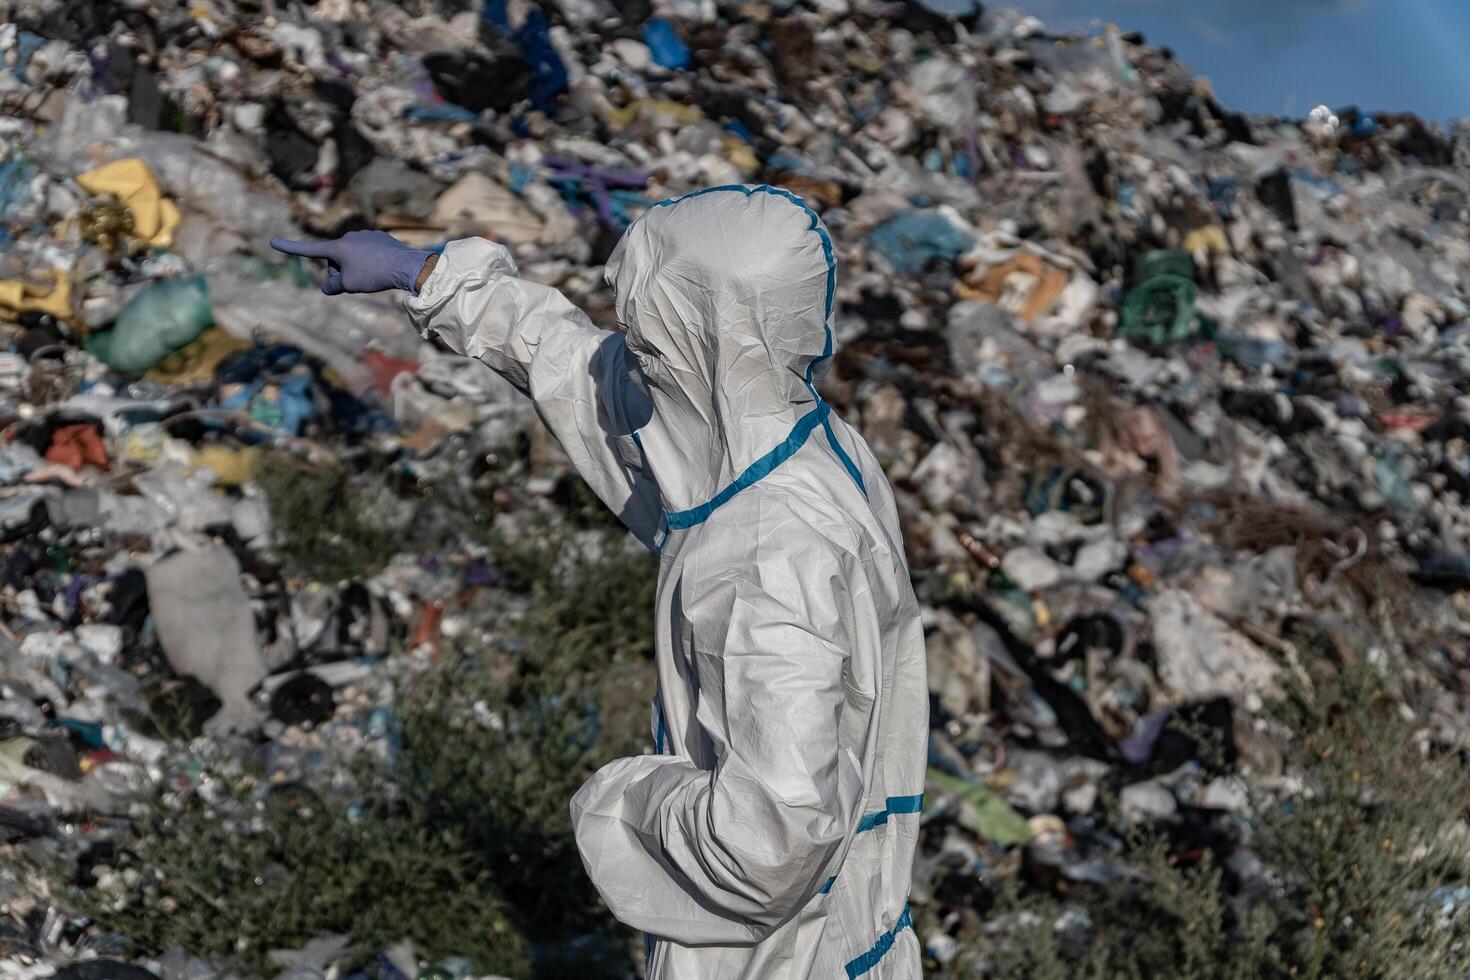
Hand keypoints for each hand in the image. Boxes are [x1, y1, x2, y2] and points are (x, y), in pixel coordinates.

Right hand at [269, 230, 433, 295]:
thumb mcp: (349, 284)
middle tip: (356, 282)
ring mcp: (365, 235)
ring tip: (372, 275)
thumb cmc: (374, 276)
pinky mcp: (380, 237)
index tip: (272, 241)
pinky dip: (371, 262)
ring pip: (353, 257)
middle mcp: (349, 236)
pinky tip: (383, 268)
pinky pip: (368, 253)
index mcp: (337, 247)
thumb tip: (326, 287)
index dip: (289, 247)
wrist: (407, 266)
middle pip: (335, 260)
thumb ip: (333, 286)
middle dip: (340, 271)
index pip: (308, 249)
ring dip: (356, 267)